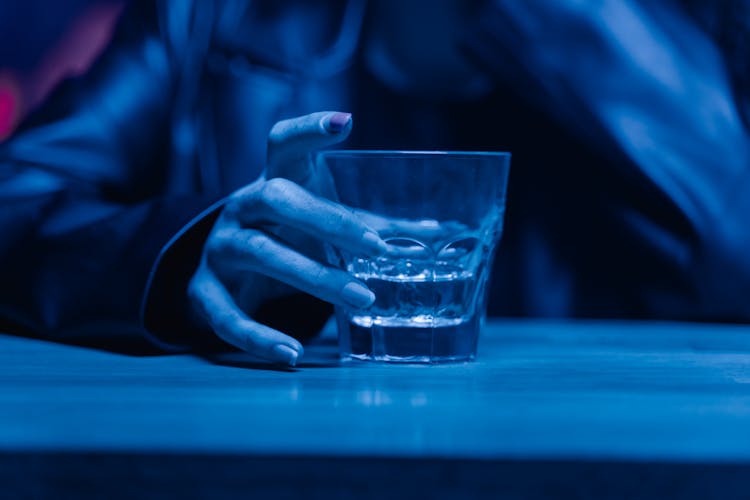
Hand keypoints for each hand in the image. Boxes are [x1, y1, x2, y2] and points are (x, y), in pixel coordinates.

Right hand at [188, 111, 386, 365]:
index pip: (283, 143)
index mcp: (273, 181)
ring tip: (362, 298)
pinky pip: (225, 314)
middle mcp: (241, 207)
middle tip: (377, 249)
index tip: (345, 123)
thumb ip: (375, 227)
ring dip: (313, 277)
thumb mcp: (324, 226)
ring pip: (260, 254)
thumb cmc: (288, 236)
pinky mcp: (204, 290)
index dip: (308, 129)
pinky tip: (292, 353)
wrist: (225, 269)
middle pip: (276, 197)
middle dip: (328, 221)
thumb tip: (443, 232)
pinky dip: (258, 336)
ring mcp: (220, 247)